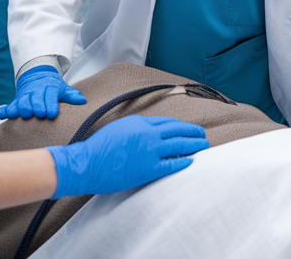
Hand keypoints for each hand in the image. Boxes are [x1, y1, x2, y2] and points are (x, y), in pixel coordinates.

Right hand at [0, 65, 85, 119]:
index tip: (52, 113)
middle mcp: (35, 93)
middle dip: (36, 106)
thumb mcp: (64, 89)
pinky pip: (8, 107)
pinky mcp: (15, 103)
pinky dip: (4, 111)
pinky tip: (3, 115)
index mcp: (49, 89)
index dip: (50, 104)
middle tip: (39, 114)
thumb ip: (72, 96)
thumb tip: (82, 101)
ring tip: (24, 115)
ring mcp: (24, 98)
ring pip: (21, 102)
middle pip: (34, 99)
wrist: (37, 77)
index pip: (50, 96)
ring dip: (21, 108)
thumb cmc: (53, 88)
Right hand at [47, 115, 209, 197]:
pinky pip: (172, 164)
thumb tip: (148, 132)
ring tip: (203, 145)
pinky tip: (191, 161)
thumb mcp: (119, 129)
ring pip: (180, 145)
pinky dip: (184, 161)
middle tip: (202, 134)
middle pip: (178, 130)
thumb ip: (136, 129)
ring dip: (194, 145)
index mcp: (140, 123)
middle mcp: (148, 134)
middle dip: (193, 132)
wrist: (87, 163)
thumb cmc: (98, 148)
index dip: (180, 125)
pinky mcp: (148, 168)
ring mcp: (150, 151)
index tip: (187, 128)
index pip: (167, 122)